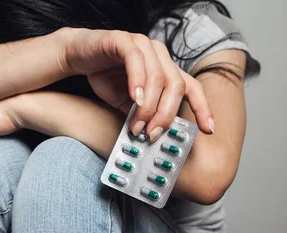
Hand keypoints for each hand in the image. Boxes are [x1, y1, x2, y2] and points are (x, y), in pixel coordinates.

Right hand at [62, 28, 214, 140]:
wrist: (77, 57)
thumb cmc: (105, 77)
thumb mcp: (128, 104)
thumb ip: (143, 116)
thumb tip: (153, 137)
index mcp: (165, 69)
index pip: (192, 87)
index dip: (202, 108)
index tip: (208, 129)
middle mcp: (159, 55)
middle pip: (176, 86)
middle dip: (166, 115)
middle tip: (153, 134)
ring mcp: (143, 45)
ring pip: (157, 76)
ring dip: (148, 106)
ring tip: (137, 125)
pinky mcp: (122, 40)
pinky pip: (135, 60)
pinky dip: (137, 82)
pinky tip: (133, 99)